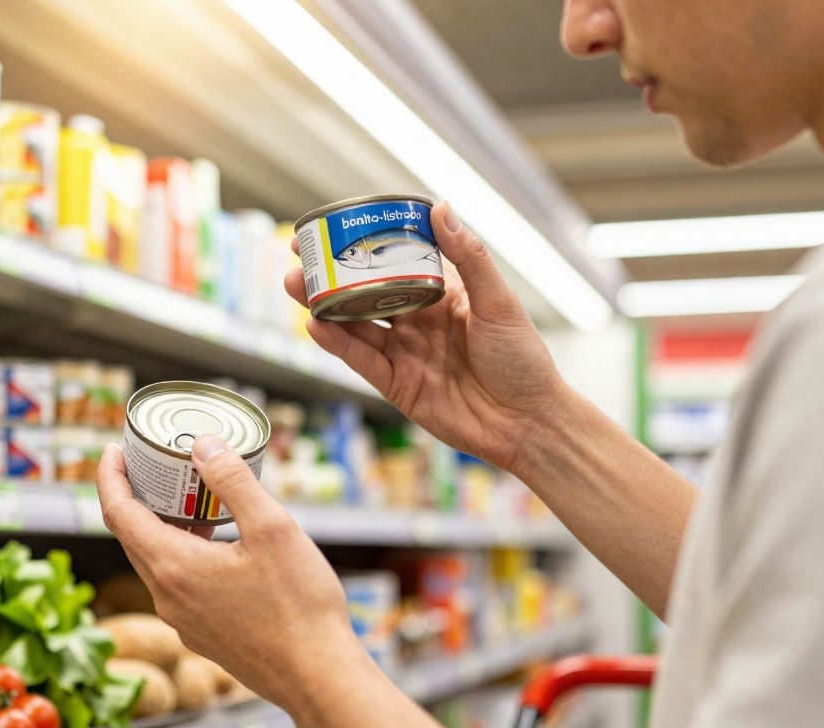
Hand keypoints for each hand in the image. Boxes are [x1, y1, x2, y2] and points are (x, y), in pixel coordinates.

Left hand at [96, 437, 357, 715]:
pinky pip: (179, 585)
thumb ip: (233, 481)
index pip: (117, 513)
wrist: (318, 676)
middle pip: (133, 536)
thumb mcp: (272, 528)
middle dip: (136, 496)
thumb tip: (202, 445)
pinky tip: (218, 544)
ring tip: (192, 498)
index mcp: (173, 567)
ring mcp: (184, 621)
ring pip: (158, 562)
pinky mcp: (204, 634)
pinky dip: (184, 554)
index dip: (109, 477)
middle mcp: (168, 597)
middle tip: (154, 464)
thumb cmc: (298, 605)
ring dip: (164, 526)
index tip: (114, 450)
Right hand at [286, 201, 569, 472]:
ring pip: (355, 325)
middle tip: (301, 256)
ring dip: (324, 306)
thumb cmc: (522, 360)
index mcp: (442, 295)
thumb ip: (468, 258)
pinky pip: (361, 360)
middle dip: (331, 276)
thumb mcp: (498, 302)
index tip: (336, 227)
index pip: (397, 261)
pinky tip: (316, 325)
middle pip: (365, 293)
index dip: (366, 245)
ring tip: (296, 286)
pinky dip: (338, 344)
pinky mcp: (396, 385)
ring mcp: (404, 353)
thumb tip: (441, 208)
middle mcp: (417, 321)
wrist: (527, 423)